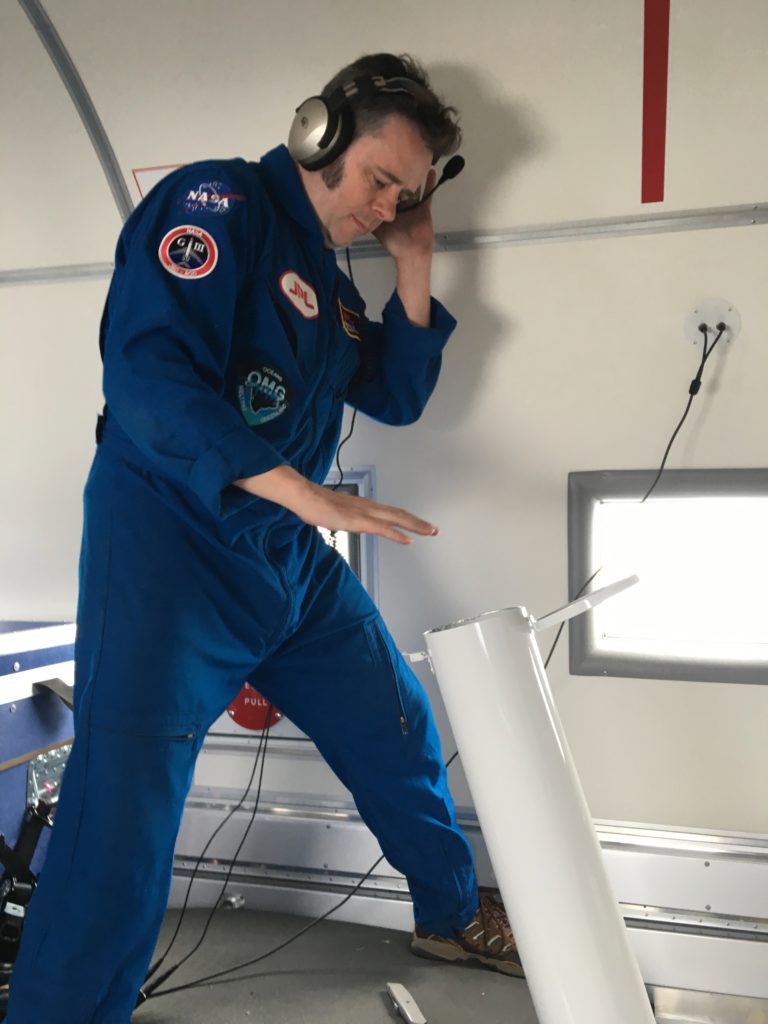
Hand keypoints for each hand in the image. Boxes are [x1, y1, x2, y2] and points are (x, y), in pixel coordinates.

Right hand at [235, 465, 438, 544]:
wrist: (303, 495)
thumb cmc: (314, 503)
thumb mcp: (335, 513)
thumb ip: (346, 517)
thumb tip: (348, 521)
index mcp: (363, 505)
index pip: (390, 512)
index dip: (406, 519)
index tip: (420, 525)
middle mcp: (367, 507)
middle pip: (399, 514)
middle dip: (418, 522)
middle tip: (434, 529)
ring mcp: (363, 513)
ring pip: (396, 518)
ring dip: (415, 525)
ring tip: (429, 531)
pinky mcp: (357, 521)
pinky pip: (381, 528)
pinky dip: (396, 534)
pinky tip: (407, 539)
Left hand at [373, 168, 436, 261]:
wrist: (412, 254)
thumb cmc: (394, 243)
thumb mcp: (378, 229)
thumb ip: (370, 218)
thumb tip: (357, 207)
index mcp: (390, 211)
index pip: (386, 194)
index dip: (383, 183)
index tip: (380, 169)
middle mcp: (402, 207)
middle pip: (400, 189)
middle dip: (398, 178)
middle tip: (396, 160)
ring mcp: (414, 207)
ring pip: (414, 189)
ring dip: (413, 177)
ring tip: (412, 160)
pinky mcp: (424, 209)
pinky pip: (428, 194)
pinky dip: (430, 183)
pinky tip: (430, 170)